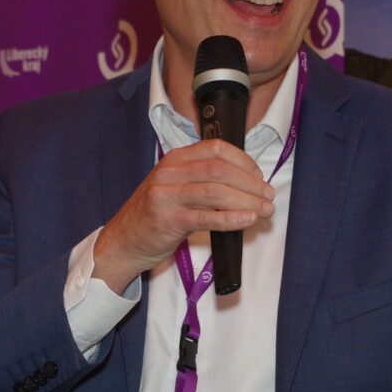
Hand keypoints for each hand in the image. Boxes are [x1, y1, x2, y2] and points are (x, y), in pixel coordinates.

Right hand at [91, 138, 273, 288]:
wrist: (123, 241)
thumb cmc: (154, 216)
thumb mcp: (175, 188)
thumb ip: (203, 180)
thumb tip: (247, 182)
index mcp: (175, 159)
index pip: (217, 149)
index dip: (245, 162)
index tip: (259, 177)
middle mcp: (169, 172)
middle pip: (220, 170)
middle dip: (251, 184)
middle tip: (268, 197)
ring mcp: (166, 196)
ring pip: (216, 192)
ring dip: (247, 201)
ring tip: (264, 211)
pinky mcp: (167, 220)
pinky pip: (206, 217)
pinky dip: (231, 218)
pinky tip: (247, 220)